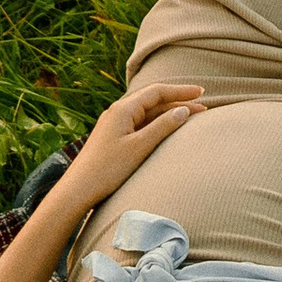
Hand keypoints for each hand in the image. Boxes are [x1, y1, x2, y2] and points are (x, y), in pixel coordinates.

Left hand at [57, 82, 202, 218]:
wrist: (78, 190)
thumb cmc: (108, 169)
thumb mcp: (140, 147)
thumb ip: (163, 127)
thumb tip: (183, 110)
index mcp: (123, 109)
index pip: (157, 92)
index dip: (181, 91)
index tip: (202, 92)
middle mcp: (118, 112)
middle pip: (153, 101)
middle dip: (178, 102)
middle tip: (204, 106)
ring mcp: (115, 125)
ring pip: (147, 114)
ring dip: (169, 114)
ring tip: (191, 117)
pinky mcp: (113, 138)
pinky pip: (140, 125)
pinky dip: (157, 125)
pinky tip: (167, 130)